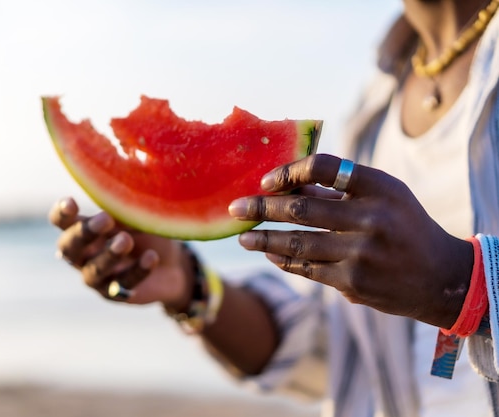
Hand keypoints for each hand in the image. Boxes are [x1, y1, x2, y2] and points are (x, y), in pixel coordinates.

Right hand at [49, 197, 192, 309]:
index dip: (62, 214)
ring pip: (94, 270)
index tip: (71, 203)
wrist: (170, 265)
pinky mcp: (115, 294)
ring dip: (109, 255)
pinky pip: (122, 284)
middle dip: (85, 233)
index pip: (62, 222)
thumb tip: (117, 196)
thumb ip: (121, 210)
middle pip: (69, 248)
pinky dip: (138, 270)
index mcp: (83, 230)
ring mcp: (96, 277)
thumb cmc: (145, 234)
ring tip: (127, 240)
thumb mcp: (133, 217)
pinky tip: (151, 257)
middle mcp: (82, 255)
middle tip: (105, 219)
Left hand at [228, 153, 472, 327]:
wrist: (440, 278)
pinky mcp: (353, 282)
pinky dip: (283, 259)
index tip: (266, 180)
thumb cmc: (404, 227)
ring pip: (297, 243)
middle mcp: (371, 219)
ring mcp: (361, 253)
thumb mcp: (384, 197)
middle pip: (300, 209)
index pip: (323, 168)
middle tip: (235, 207)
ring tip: (242, 237)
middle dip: (260, 208)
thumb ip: (338, 191)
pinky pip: (306, 268)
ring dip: (263, 239)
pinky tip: (268, 253)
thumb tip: (286, 185)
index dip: (289, 171)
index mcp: (380, 187)